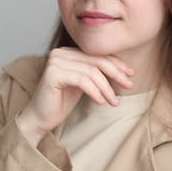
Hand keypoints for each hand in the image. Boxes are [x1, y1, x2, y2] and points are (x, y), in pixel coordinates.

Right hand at [17, 47, 134, 142]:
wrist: (40, 118)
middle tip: (129, 85)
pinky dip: (94, 91)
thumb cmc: (61, 102)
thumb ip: (95, 73)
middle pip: (96, 60)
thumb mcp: (83, 84)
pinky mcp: (53, 74)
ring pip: (91, 72)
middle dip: (116, 73)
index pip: (97, 54)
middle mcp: (60, 53)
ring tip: (114, 102)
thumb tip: (122, 69)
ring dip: (106, 88)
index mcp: (68, 52)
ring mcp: (55, 61)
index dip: (116, 64)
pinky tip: (101, 102)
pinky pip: (82, 80)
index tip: (131, 74)